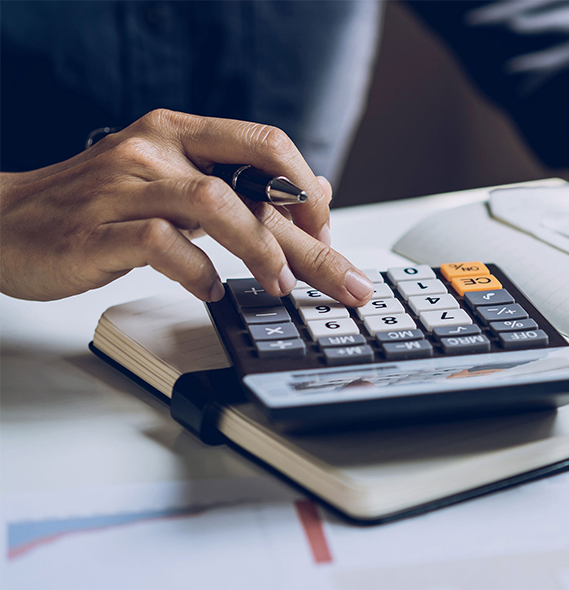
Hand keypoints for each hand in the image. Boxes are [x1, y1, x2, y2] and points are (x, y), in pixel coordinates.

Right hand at [0, 109, 375, 304]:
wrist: (1, 222)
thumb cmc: (95, 207)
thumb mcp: (173, 183)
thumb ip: (240, 185)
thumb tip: (314, 191)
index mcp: (179, 132)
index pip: (265, 144)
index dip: (307, 191)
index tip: (327, 232)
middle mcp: (155, 149)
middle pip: (254, 184)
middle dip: (310, 239)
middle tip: (345, 282)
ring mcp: (124, 187)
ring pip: (215, 204)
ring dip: (260, 251)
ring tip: (278, 287)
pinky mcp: (97, 229)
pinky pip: (162, 245)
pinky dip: (196, 272)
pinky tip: (209, 291)